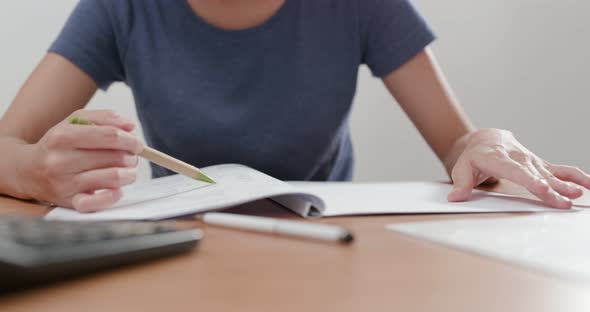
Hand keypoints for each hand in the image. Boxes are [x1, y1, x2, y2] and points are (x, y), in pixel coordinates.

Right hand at [25, 110, 142, 211]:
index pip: (109, 136)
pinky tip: (116, 190)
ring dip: (129, 174)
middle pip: (115, 157)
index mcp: (62, 136)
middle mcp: (60, 161)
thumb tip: (130, 126)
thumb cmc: (57, 145)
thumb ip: (103, 118)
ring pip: (113, 178)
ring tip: (127, 171)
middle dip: (131, 157)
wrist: (25, 171)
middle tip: (131, 158)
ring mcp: (64, 184)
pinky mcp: (69, 202)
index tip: (137, 144)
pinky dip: (114, 196)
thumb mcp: (73, 122)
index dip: (130, 140)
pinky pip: (98, 204)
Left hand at [447, 128, 589, 207]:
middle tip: (565, 202)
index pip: (516, 171)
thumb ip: (460, 183)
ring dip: (568, 184)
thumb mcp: (461, 168)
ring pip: (552, 173)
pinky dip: (577, 178)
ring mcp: (532, 162)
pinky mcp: (541, 165)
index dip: (530, 180)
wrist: (485, 140)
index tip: (542, 189)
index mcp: (498, 158)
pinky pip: (561, 171)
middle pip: (537, 175)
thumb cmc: (473, 156)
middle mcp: (518, 158)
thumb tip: (455, 197)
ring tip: (580, 195)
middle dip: (551, 189)